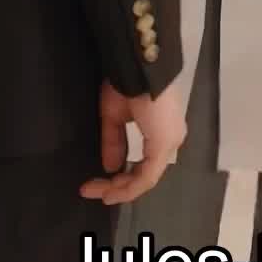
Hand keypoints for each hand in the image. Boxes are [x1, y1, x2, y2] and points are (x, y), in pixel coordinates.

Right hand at [80, 81, 186, 204]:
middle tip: (90, 190)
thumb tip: (111, 168)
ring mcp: (169, 144)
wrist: (137, 67)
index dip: (121, 179)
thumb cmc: (127, 84)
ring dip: (120, 190)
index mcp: (162, 132)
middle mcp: (171, 140)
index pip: (144, 165)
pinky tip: (110, 192)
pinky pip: (146, 177)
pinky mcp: (163, 145)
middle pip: (145, 176)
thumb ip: (114, 142)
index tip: (94, 183)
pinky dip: (128, 188)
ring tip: (98, 194)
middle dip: (117, 187)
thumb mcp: (114, 116)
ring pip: (145, 179)